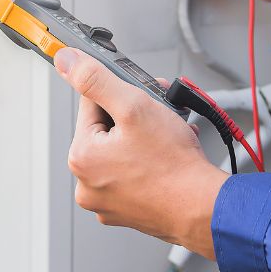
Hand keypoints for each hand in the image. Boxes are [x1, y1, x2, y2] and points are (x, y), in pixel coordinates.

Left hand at [54, 47, 228, 258]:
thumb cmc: (174, 165)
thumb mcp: (134, 106)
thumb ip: (97, 80)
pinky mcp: (128, 211)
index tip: (141, 95)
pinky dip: (149, 162)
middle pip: (107, 129)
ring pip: (122, 151)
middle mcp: (87, 183)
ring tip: (169, 135)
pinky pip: (133, 174)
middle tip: (160, 114)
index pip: (91, 105)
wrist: (204, 208)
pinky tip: (168, 156)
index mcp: (81, 157)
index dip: (120, 94)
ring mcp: (107, 201)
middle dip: (135, 116)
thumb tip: (66, 61)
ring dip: (145, 136)